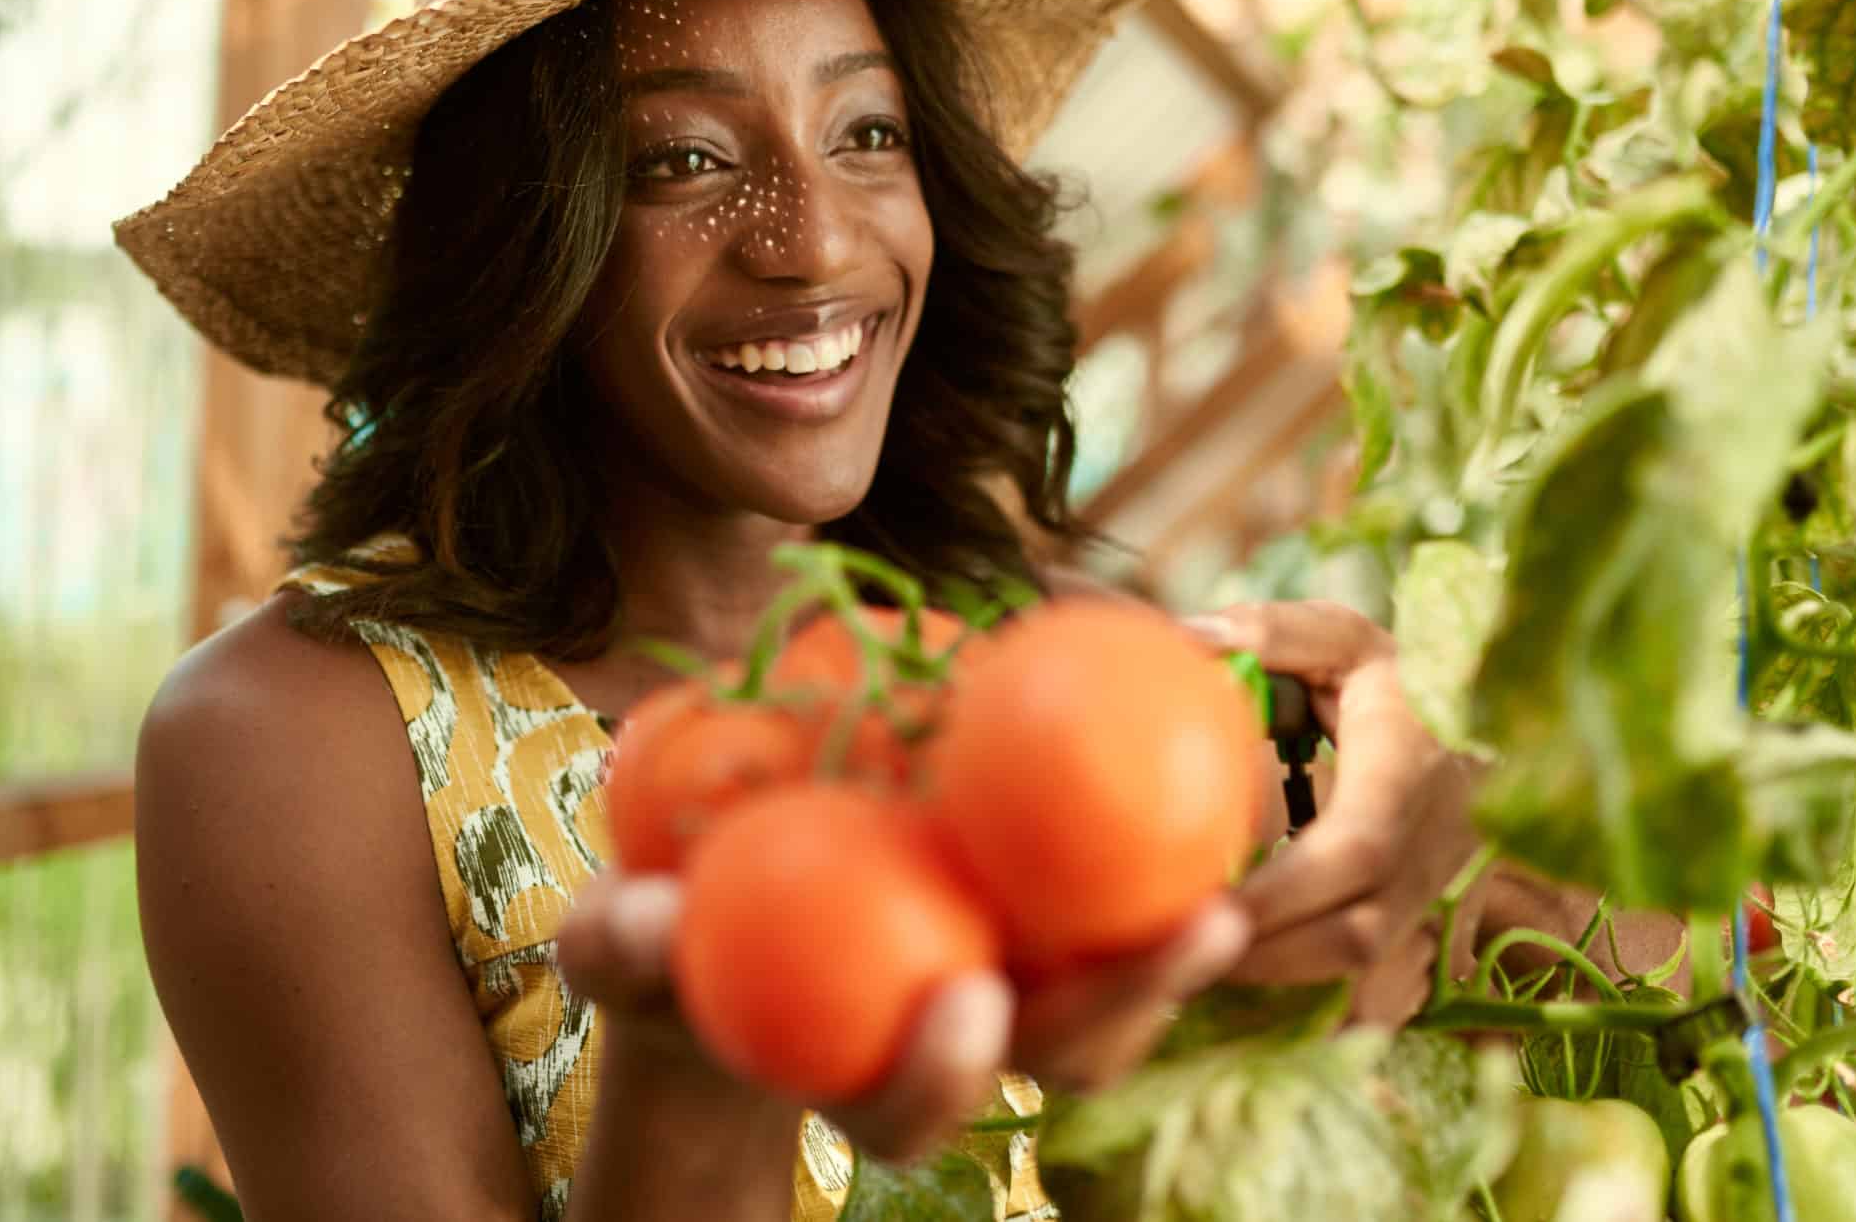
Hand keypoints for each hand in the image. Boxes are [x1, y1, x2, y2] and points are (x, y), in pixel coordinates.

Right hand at [558, 870, 1247, 1161]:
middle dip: (1134, 1005)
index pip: (907, 1110)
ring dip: (1182, 937)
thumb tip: (649, 917)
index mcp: (857, 1073)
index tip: (970, 1002)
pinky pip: (1115, 882)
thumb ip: (625, 943)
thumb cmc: (661, 933)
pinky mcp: (1039, 905)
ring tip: (1237, 854)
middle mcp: (957, 1041)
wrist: (712, 902)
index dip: (945, 1076)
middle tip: (1198, 925)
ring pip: (1117, 984)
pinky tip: (1207, 745)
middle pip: (1064, 1057)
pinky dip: (1162, 840)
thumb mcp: (619, 938)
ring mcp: (1009, 976)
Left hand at [1186, 601, 1484, 1024]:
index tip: (1208, 905)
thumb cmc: (1397, 676)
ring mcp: (1428, 893)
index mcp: (1409, 773)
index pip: (1356, 851)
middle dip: (1263, 954)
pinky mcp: (1415, 920)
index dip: (1285, 891)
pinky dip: (1297, 978)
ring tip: (1187, 963)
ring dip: (1273, 973)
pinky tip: (1230, 966)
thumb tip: (1188, 639)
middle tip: (1171, 951)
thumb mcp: (1344, 638)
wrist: (1490, 725)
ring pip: (1358, 965)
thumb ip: (1273, 632)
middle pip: (1355, 934)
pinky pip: (1363, 975)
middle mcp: (1429, 847)